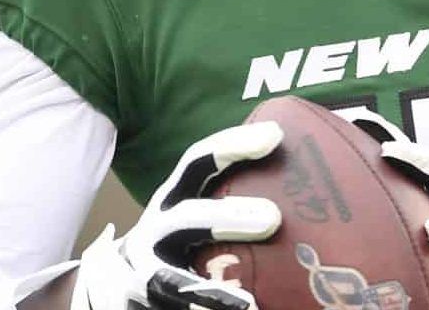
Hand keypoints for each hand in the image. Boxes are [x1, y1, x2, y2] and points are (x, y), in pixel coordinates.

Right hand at [73, 121, 283, 309]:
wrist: (118, 284)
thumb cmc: (179, 242)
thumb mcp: (196, 212)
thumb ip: (235, 199)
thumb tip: (310, 185)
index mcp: (174, 198)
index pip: (198, 162)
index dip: (232, 145)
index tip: (275, 135)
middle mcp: (157, 231)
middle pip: (188, 219)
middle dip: (228, 217)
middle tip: (274, 218)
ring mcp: (144, 272)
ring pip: (170, 280)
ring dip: (210, 292)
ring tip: (249, 306)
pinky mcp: (141, 303)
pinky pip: (170, 309)